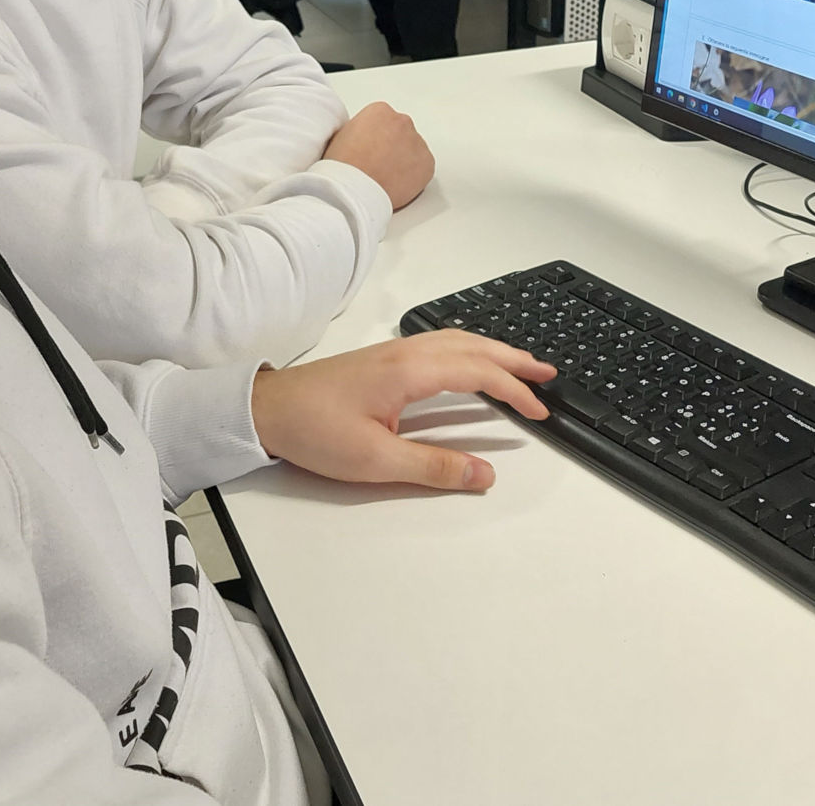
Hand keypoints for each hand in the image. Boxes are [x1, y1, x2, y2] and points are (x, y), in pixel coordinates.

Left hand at [250, 331, 555, 491]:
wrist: (267, 410)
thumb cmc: (315, 431)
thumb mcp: (376, 461)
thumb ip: (434, 468)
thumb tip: (485, 474)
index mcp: (408, 371)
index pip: (477, 371)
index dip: (513, 390)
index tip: (539, 411)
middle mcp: (405, 352)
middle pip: (473, 345)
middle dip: (514, 358)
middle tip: (548, 373)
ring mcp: (393, 351)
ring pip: (456, 339)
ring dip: (493, 349)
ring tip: (521, 365)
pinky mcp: (383, 359)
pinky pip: (439, 343)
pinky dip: (469, 348)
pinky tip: (470, 361)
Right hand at [322, 101, 434, 209]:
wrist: (354, 190)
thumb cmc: (343, 167)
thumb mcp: (340, 135)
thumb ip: (359, 130)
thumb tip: (364, 138)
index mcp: (380, 110)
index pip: (383, 121)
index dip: (375, 138)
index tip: (369, 150)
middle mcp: (402, 122)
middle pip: (400, 133)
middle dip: (392, 147)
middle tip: (378, 165)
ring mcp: (417, 142)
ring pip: (413, 150)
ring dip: (404, 160)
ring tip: (385, 177)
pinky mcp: (428, 164)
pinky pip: (423, 169)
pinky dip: (414, 177)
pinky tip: (396, 184)